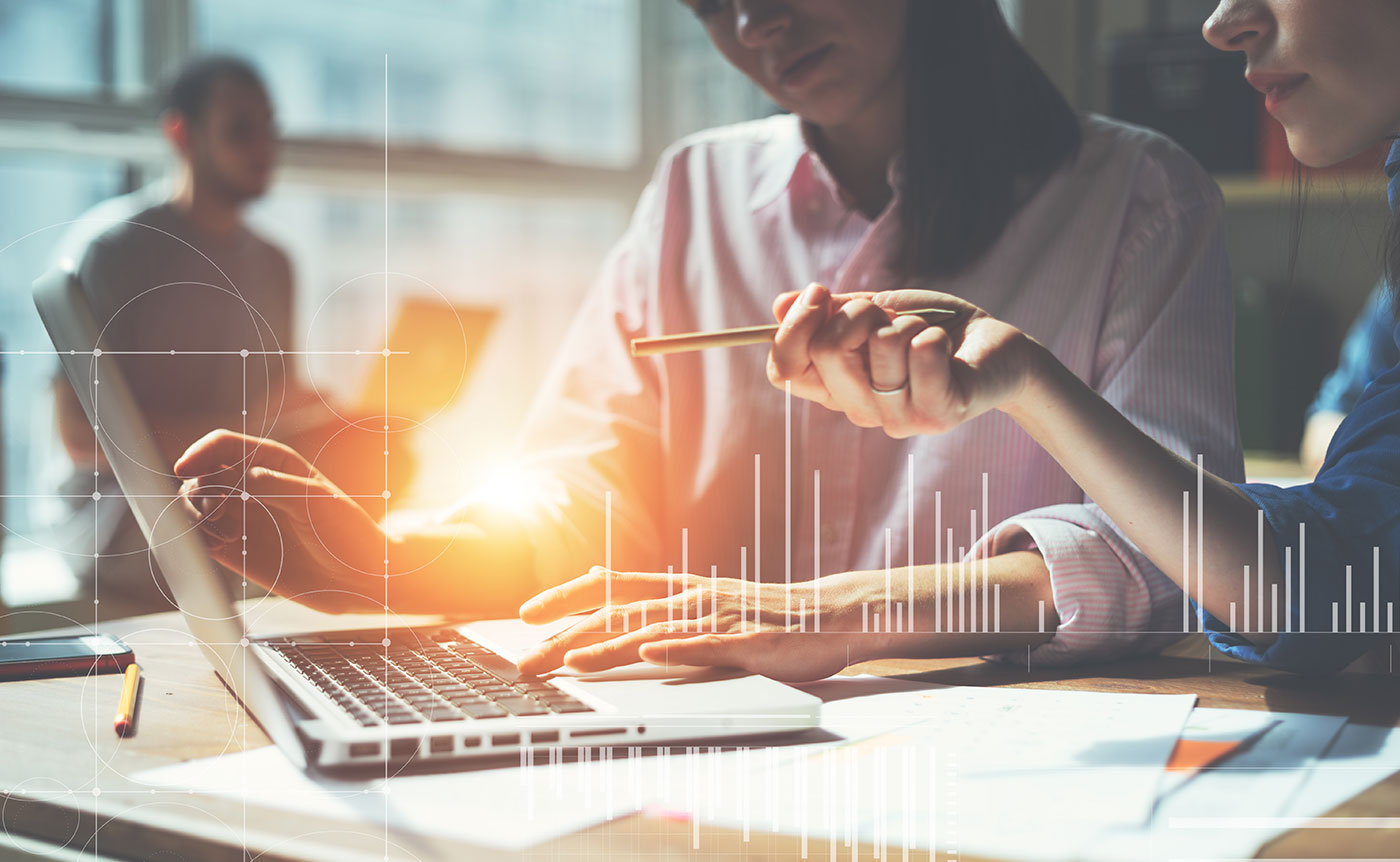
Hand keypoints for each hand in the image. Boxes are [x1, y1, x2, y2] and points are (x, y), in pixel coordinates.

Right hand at [174, 429, 389, 612]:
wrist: (356, 578)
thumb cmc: (346, 531)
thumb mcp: (313, 500)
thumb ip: (270, 484)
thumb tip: (226, 478)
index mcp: (271, 462)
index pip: (222, 445)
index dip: (198, 453)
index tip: (185, 469)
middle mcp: (250, 486)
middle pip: (200, 475)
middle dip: (198, 491)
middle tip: (220, 515)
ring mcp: (241, 517)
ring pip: (192, 505)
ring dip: (194, 516)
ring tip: (226, 536)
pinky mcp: (235, 550)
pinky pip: (198, 538)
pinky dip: (195, 540)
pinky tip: (217, 549)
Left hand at [515, 567, 890, 681]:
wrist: (831, 613)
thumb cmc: (766, 618)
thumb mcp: (706, 609)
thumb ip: (663, 610)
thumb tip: (607, 608)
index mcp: (680, 589)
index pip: (610, 586)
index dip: (565, 597)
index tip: (525, 616)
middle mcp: (692, 596)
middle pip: (619, 611)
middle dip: (567, 635)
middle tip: (527, 658)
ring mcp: (719, 616)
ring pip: (654, 628)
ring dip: (607, 646)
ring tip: (569, 663)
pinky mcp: (748, 640)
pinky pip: (707, 643)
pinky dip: (675, 648)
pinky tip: (649, 655)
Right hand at [770, 287, 1038, 438]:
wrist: (997, 348)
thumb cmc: (933, 328)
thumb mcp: (877, 312)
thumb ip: (832, 312)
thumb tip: (779, 304)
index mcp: (837, 388)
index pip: (784, 371)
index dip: (792, 328)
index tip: (818, 292)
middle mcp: (860, 410)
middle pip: (824, 350)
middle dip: (859, 311)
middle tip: (888, 315)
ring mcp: (898, 418)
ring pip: (878, 346)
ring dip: (906, 322)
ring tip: (925, 334)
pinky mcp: (938, 415)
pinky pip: (921, 353)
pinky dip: (935, 332)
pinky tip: (946, 345)